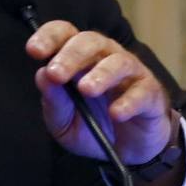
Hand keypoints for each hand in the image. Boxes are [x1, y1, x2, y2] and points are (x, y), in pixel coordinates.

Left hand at [26, 21, 178, 165]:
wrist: (129, 151)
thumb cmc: (94, 127)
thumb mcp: (64, 122)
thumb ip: (54, 102)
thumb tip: (41, 75)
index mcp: (80, 59)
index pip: (65, 34)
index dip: (49, 37)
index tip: (34, 51)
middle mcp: (105, 58)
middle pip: (91, 41)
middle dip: (71, 56)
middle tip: (57, 73)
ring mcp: (131, 74)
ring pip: (118, 62)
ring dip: (101, 73)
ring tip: (86, 90)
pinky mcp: (150, 94)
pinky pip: (141, 91)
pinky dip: (128, 102)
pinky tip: (115, 113)